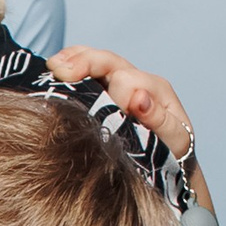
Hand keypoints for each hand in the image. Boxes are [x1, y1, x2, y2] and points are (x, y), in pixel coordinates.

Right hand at [47, 45, 192, 162]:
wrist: (170, 165)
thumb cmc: (172, 155)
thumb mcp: (174, 142)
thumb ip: (160, 120)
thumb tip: (137, 97)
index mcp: (154, 90)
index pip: (127, 77)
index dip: (109, 83)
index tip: (98, 99)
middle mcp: (136, 81)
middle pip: (107, 61)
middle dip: (83, 62)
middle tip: (58, 70)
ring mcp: (118, 85)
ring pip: (93, 62)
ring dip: (71, 60)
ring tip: (52, 66)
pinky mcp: (103, 94)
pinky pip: (84, 74)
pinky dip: (67, 69)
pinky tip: (51, 72)